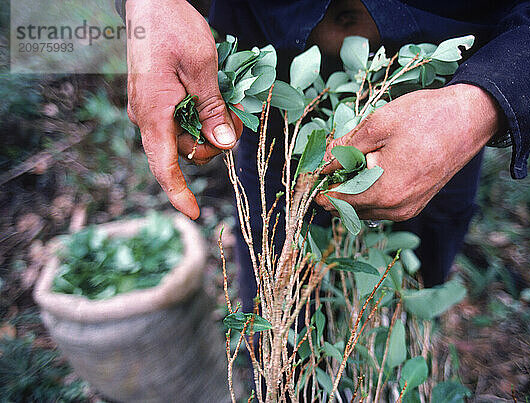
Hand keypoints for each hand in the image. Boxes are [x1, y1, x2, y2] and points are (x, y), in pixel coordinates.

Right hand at [126, 0, 242, 218]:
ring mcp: (149, 106)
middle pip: (182, 152)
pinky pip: (179, 119)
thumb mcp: (202, 70)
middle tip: (235, 120)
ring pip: (184, 136)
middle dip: (211, 145)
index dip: (179, 193)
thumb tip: (224, 146)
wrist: (150, 0)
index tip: (195, 214)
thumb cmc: (173, 29)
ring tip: (228, 104)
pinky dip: (200, 116)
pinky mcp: (155, 97)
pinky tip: (215, 99)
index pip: (164, 166)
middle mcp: (146, 115)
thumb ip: (213, 110)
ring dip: (209, 128)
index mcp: (153, 113)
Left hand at [316, 84, 502, 220]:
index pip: (337, 203)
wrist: (471, 117)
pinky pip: (384, 204)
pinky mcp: (418, 202)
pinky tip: (372, 165)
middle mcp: (396, 209)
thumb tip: (322, 163)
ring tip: (353, 159)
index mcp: (383, 193)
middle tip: (330, 161)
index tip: (311, 174)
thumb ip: (344, 148)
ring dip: (354, 189)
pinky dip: (371, 190)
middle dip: (336, 188)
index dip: (320, 189)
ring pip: (367, 208)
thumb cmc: (425, 117)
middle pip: (350, 208)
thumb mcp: (376, 125)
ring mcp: (410, 208)